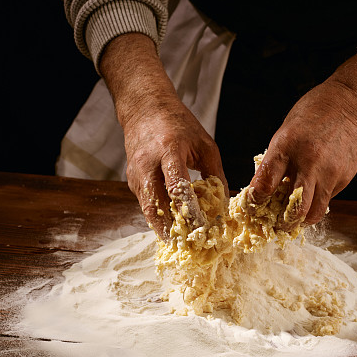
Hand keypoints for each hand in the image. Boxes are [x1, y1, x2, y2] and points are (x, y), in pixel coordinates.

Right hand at [100, 33, 226, 240]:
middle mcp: (147, 164)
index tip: (204, 228)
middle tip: (191, 248)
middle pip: (157, 204)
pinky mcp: (132, 181)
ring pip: (149, 210)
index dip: (190, 210)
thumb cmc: (179, 125)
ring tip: (182, 245)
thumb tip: (224, 206)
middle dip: (174, 228)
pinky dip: (159, 219)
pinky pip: (146, 205)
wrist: (144, 109)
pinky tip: (173, 230)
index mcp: (169, 151)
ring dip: (164, 229)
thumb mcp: (205, 144)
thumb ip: (216, 175)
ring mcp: (136, 174)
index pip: (177, 186)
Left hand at [249, 78, 356, 228]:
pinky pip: (327, 198)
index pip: (267, 182)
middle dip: (283, 222)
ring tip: (294, 219)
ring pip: (315, 211)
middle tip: (277, 225)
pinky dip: (317, 199)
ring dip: (302, 220)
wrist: (351, 105)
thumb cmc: (314, 114)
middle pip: (295, 207)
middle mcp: (310, 161)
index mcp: (287, 145)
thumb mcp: (285, 131)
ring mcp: (330, 172)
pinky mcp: (345, 177)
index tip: (255, 204)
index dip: (257, 199)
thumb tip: (263, 188)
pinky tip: (314, 189)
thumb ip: (275, 160)